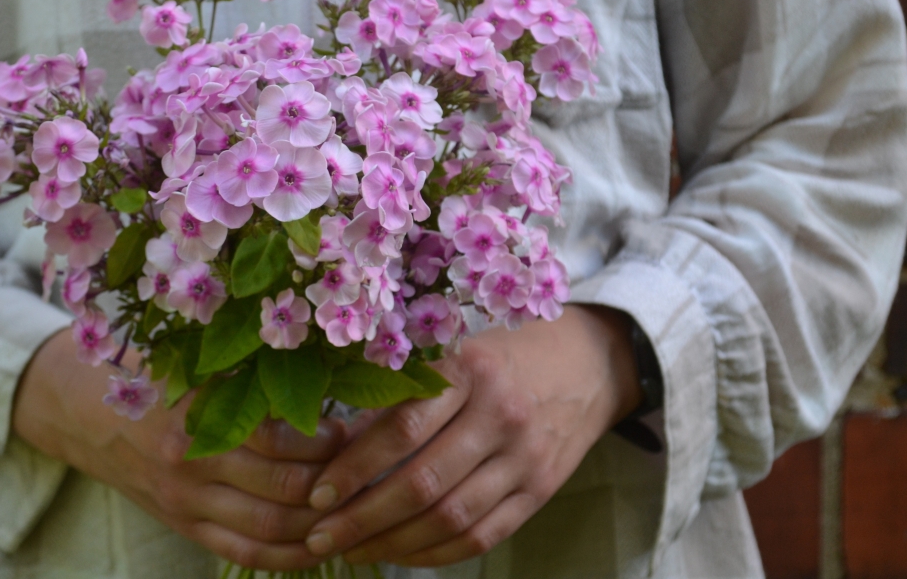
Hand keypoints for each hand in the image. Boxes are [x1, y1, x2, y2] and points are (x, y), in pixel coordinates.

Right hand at [12, 329, 345, 570]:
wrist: (85, 413)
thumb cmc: (154, 375)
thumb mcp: (196, 362)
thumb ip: (251, 372)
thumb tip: (331, 370)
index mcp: (198, 413)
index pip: (279, 438)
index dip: (328, 440)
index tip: (355, 428)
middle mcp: (191, 463)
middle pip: (284, 488)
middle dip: (334, 484)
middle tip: (366, 470)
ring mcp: (187, 501)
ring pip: (270, 528)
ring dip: (321, 523)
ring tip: (354, 504)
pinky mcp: (185, 526)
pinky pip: (245, 554)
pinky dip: (289, 556)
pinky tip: (320, 544)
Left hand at [302, 304, 642, 566]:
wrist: (589, 362)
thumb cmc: (502, 356)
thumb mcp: (454, 353)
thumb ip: (400, 395)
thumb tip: (330, 442)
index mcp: (469, 371)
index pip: (402, 429)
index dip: (354, 467)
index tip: (317, 493)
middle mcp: (501, 415)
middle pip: (423, 483)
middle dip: (363, 518)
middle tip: (321, 536)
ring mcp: (525, 458)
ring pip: (451, 518)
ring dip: (393, 543)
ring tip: (353, 551)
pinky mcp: (540, 491)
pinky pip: (482, 536)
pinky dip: (435, 553)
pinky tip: (400, 553)